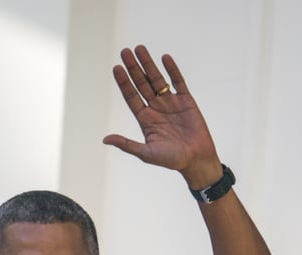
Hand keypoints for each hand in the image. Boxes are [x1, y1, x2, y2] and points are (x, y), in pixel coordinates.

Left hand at [102, 45, 221, 186]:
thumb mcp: (146, 153)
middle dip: (133, 67)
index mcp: (144, 119)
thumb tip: (105, 139)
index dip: (124, 82)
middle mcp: (155, 108)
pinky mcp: (186, 100)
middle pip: (141, 83)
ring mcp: (171, 103)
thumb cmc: (170, 160)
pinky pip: (178, 81)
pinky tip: (164, 58)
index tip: (116, 68)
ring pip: (157, 79)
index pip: (131, 96)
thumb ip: (127, 144)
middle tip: (124, 51)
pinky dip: (172, 69)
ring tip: (139, 48)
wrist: (196, 159)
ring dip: (148, 64)